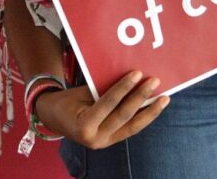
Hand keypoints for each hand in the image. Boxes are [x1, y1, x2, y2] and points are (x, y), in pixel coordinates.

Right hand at [34, 71, 168, 148]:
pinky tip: (153, 107)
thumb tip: (128, 78)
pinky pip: (130, 129)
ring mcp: (105, 143)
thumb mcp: (80, 93)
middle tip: (154, 82)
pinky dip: (143, 117)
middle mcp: (96, 139)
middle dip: (141, 98)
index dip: (124, 88)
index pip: (109, 103)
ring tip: (164, 99)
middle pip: (124, 116)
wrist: (53, 119)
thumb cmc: (65, 102)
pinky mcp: (110, 141)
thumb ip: (102, 90)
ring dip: (150, 112)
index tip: (137, 74)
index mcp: (84, 125)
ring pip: (132, 127)